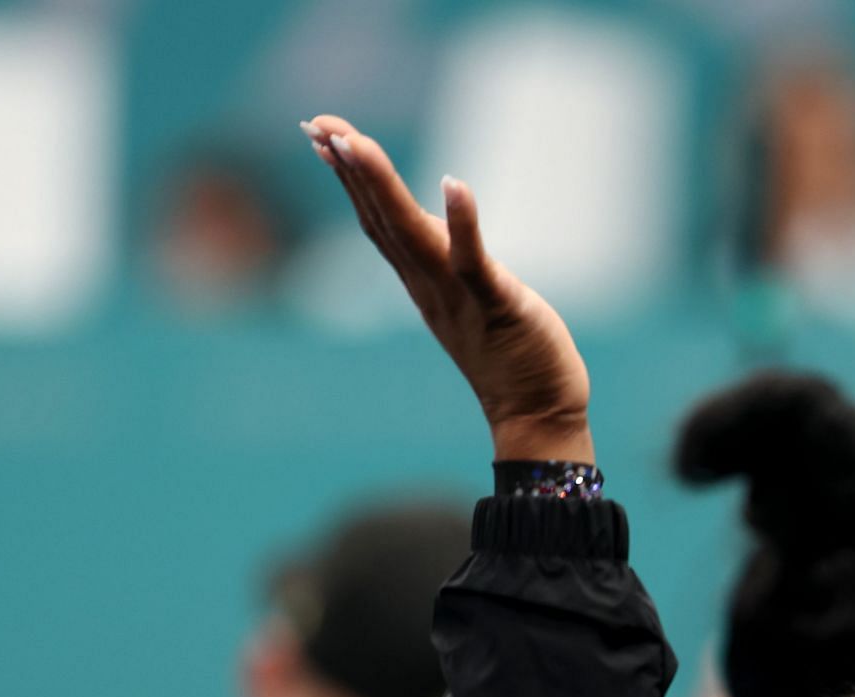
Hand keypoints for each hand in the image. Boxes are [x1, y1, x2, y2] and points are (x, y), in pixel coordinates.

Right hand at [301, 115, 592, 463]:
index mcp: (421, 282)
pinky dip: (462, 222)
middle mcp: (429, 287)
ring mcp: (458, 297)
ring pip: (411, 234)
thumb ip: (447, 261)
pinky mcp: (496, 306)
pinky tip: (453, 183)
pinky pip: (473, 262)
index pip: (376, 221)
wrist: (536, 414)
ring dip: (382, 187)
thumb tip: (436, 219)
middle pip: (381, 220)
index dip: (349, 178)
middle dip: (350, 170)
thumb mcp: (469, 297)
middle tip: (318, 124)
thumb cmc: (511, 354)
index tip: (322, 135)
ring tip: (355, 142)